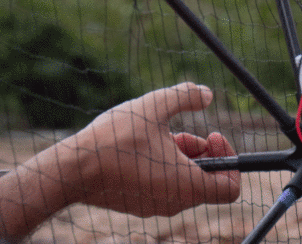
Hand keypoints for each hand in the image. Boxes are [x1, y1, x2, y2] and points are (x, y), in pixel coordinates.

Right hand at [57, 82, 240, 216]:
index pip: (230, 188)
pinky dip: (163, 166)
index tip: (214, 135)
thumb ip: (186, 95)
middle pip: (207, 181)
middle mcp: (174, 203)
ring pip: (183, 182)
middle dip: (204, 152)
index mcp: (187, 186)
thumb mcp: (155, 106)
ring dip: (182, 156)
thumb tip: (207, 93)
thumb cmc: (115, 140)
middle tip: (184, 131)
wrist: (70, 170)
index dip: (231, 160)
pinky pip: (163, 187)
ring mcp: (154, 208)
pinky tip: (142, 146)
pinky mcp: (137, 205)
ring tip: (161, 134)